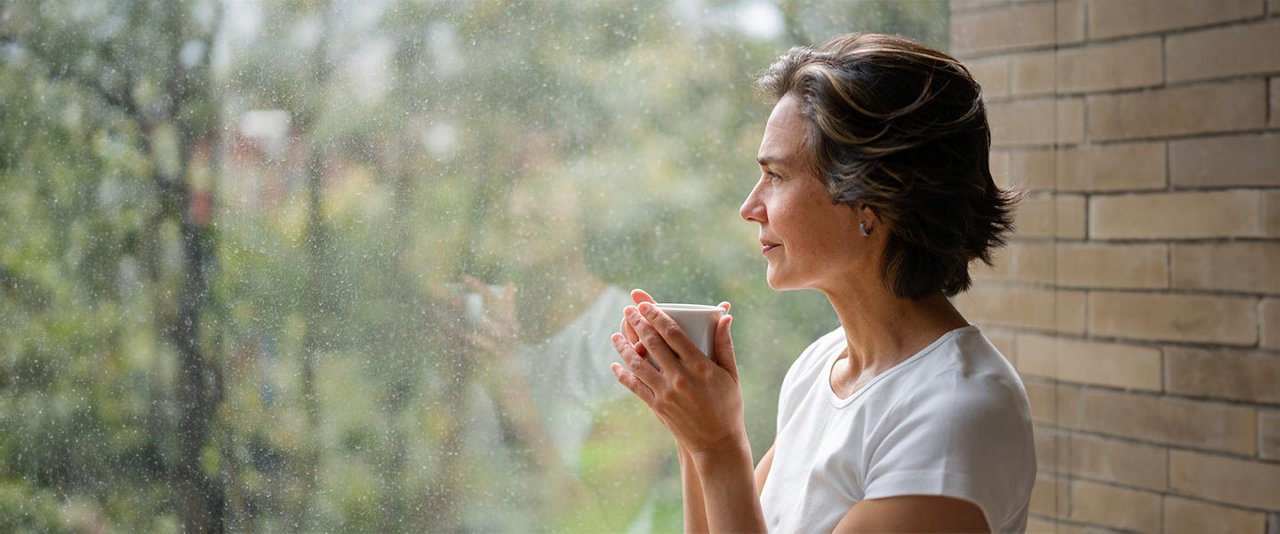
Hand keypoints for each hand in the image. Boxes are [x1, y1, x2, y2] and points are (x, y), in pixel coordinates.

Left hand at [434, 275, 520, 378]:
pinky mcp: (481, 362)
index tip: (463, 277)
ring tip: (434, 313)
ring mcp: (492, 350)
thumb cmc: (511, 342)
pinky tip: (435, 335)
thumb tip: (510, 283)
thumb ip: (510, 304)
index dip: (479, 287)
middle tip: (441, 296)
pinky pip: (460, 351)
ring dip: (449, 325)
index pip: (494, 300)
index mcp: (510, 321)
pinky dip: (447, 343)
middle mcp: (503, 335)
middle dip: (458, 305)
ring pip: (467, 335)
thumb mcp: (513, 323)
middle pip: (476, 316)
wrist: (513, 373)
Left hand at [609, 295, 745, 455]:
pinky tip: (616, 365)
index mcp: (701, 366)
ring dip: (624, 347)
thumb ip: (724, 344)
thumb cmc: (728, 406)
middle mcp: (681, 378)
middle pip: (653, 344)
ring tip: (615, 335)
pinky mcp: (657, 407)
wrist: (717, 443)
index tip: (645, 304)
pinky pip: (635, 386)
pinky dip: (623, 375)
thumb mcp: (731, 374)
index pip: (673, 333)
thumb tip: (725, 317)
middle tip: (628, 310)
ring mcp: (666, 393)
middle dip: (638, 324)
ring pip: (638, 364)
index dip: (657, 315)